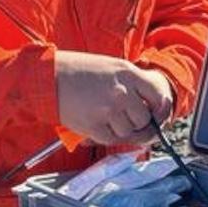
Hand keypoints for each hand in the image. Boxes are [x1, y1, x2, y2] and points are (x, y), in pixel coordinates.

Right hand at [53, 50, 173, 145]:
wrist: (48, 76)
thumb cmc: (77, 71)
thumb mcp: (110, 67)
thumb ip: (133, 84)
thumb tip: (153, 108)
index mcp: (128, 73)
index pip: (159, 97)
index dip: (159, 109)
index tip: (154, 114)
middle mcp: (121, 92)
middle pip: (144, 119)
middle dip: (138, 123)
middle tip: (127, 120)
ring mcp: (108, 109)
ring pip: (128, 132)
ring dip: (120, 130)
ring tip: (106, 118)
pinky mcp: (94, 125)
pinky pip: (111, 139)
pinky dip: (106, 136)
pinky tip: (97, 123)